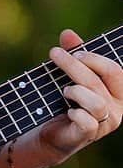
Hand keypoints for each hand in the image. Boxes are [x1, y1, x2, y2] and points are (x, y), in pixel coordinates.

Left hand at [36, 29, 122, 165]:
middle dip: (74, 64)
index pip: (115, 70)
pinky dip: (75, 113)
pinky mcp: (89, 135)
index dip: (94, 58)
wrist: (52, 130)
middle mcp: (116, 108)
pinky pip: (87, 122)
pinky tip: (67, 111)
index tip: (75, 52)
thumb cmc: (67, 99)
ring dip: (75, 91)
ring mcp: (104, 124)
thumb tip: (68, 32)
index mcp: (116, 91)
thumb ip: (72, 53)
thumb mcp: (70, 74)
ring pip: (96, 102)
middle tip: (53, 53)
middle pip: (98, 81)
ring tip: (64, 90)